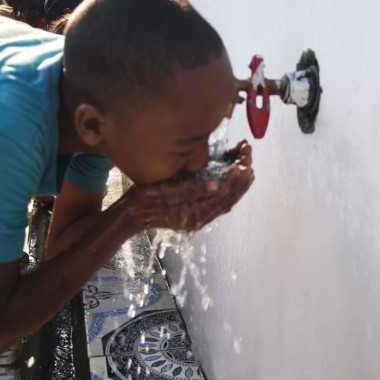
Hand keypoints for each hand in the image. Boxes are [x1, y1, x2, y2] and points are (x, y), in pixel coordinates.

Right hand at [129, 143, 254, 232]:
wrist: (130, 215)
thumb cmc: (143, 201)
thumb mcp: (164, 192)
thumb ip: (190, 189)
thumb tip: (215, 184)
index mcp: (194, 216)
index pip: (220, 198)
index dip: (233, 182)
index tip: (240, 164)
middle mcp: (200, 218)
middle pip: (227, 200)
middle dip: (241, 181)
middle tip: (250, 161)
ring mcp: (198, 215)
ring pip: (225, 200)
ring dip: (238, 184)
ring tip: (248, 166)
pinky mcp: (195, 209)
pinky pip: (217, 199)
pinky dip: (228, 187)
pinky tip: (232, 174)